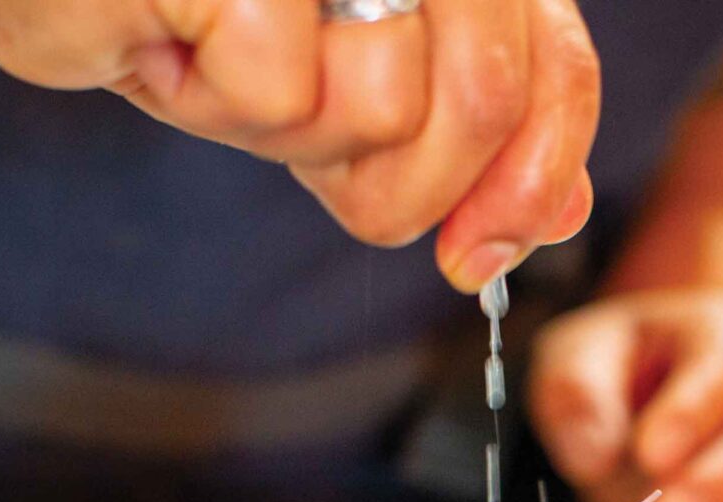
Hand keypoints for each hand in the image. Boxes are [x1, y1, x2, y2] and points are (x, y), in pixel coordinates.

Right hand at [0, 0, 598, 290]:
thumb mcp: (335, 94)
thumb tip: (554, 213)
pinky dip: (213, 96)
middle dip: (411, 183)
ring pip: (388, 104)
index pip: (553, 63)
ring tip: (221, 65)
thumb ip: (449, 138)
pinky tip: (168, 40)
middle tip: (323, 168)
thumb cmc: (177, 20)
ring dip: (290, 130)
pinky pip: (282, 90)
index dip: (535, 173)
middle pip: (486, 97)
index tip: (477, 257)